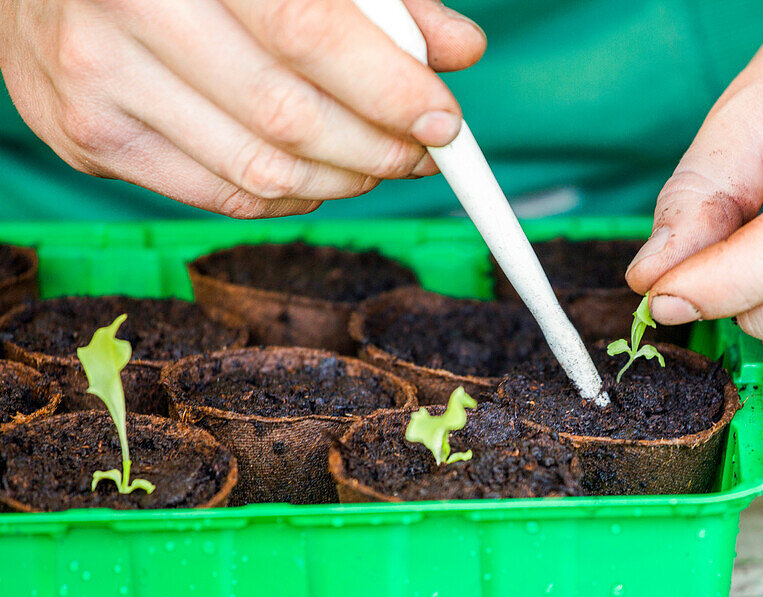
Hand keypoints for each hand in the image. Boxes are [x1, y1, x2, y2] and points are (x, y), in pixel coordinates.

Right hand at [0, 0, 484, 216]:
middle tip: (420, 151)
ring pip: (258, 170)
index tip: (443, 120)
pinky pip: (220, 195)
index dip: (388, 87)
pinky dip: (288, 197)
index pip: (306, 30)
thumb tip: (459, 50)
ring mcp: (95, 78)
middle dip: (377, 147)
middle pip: (286, 115)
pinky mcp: (88, 135)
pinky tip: (315, 177)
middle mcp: (124, 6)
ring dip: (341, 180)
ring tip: (376, 163)